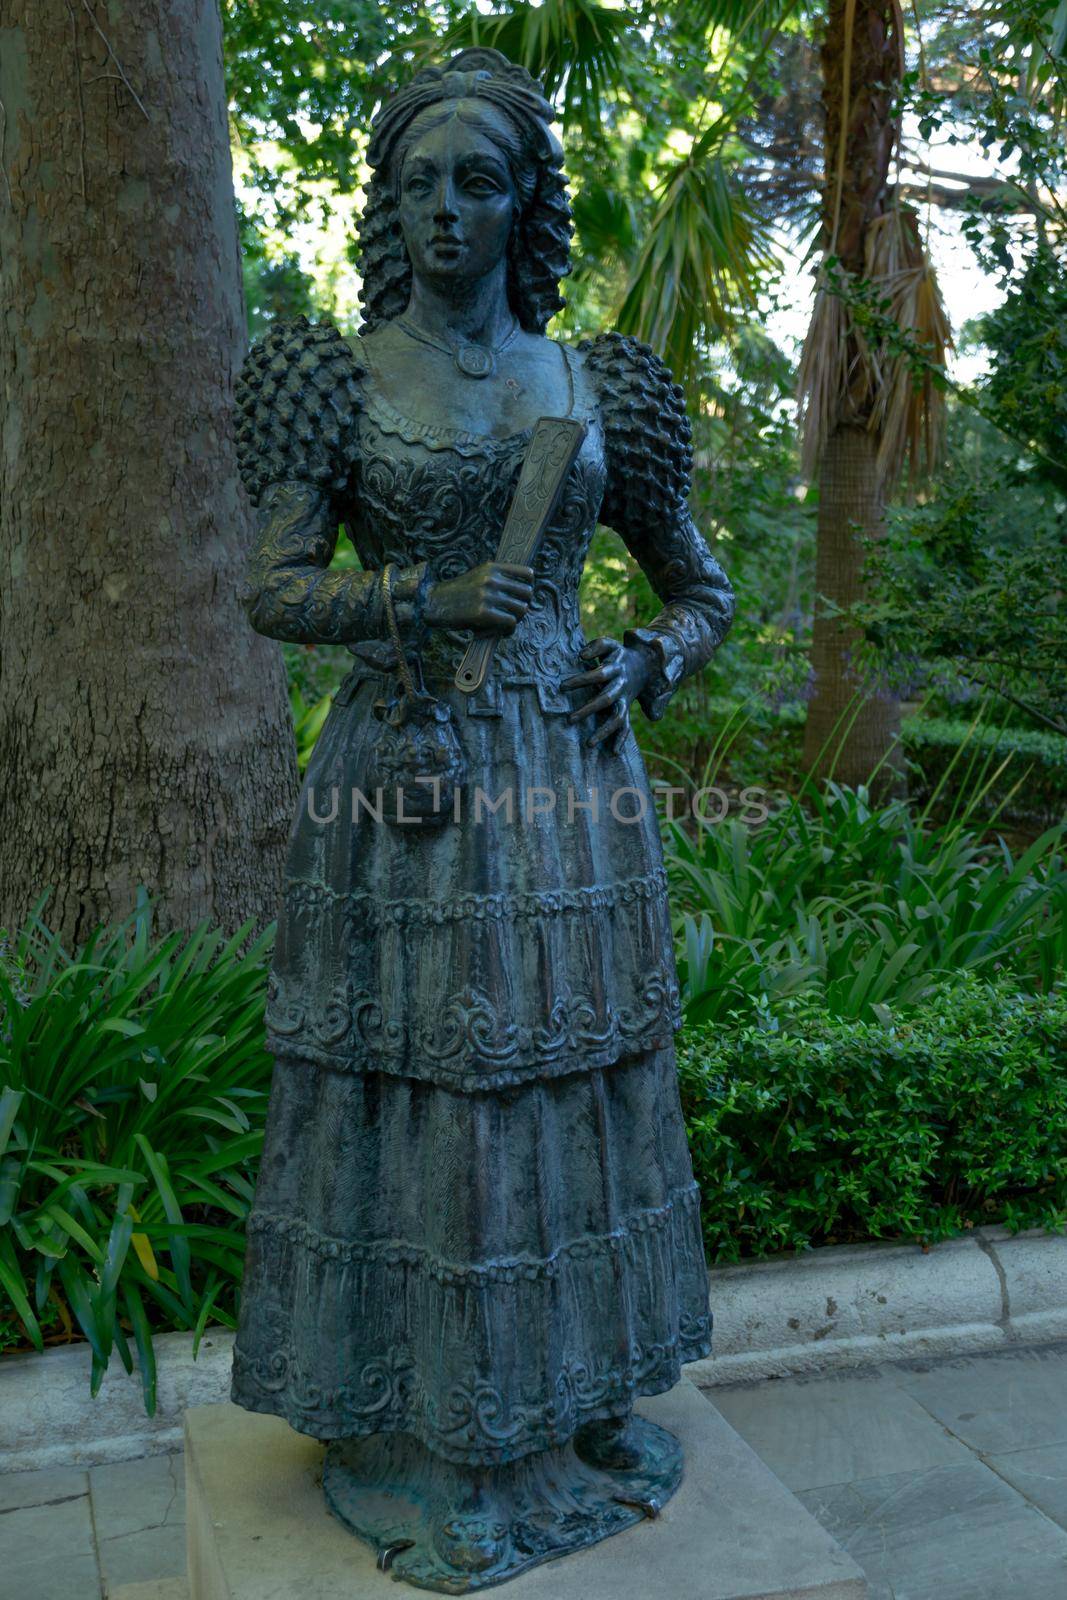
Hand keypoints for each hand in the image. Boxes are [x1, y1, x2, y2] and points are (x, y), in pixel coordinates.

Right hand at [423, 562, 533, 634]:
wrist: (434, 603)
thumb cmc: (458, 593)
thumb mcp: (478, 576)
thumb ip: (498, 579)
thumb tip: (525, 591)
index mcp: (492, 568)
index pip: (528, 574)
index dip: (529, 587)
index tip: (522, 596)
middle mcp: (491, 580)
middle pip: (527, 594)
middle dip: (523, 605)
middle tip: (512, 614)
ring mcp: (487, 596)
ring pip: (521, 609)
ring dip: (516, 620)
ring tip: (507, 624)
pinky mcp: (483, 613)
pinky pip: (510, 622)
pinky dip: (509, 630)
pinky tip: (502, 632)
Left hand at [562, 637, 650, 752]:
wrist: (644, 666)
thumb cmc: (617, 656)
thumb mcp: (610, 645)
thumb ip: (596, 646)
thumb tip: (581, 655)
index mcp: (616, 669)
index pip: (599, 674)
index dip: (582, 680)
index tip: (563, 687)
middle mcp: (621, 686)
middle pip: (606, 699)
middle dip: (589, 710)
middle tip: (570, 719)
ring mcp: (625, 700)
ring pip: (618, 718)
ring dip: (604, 732)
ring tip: (589, 744)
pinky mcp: (626, 710)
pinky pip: (626, 728)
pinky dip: (621, 740)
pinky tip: (613, 754)